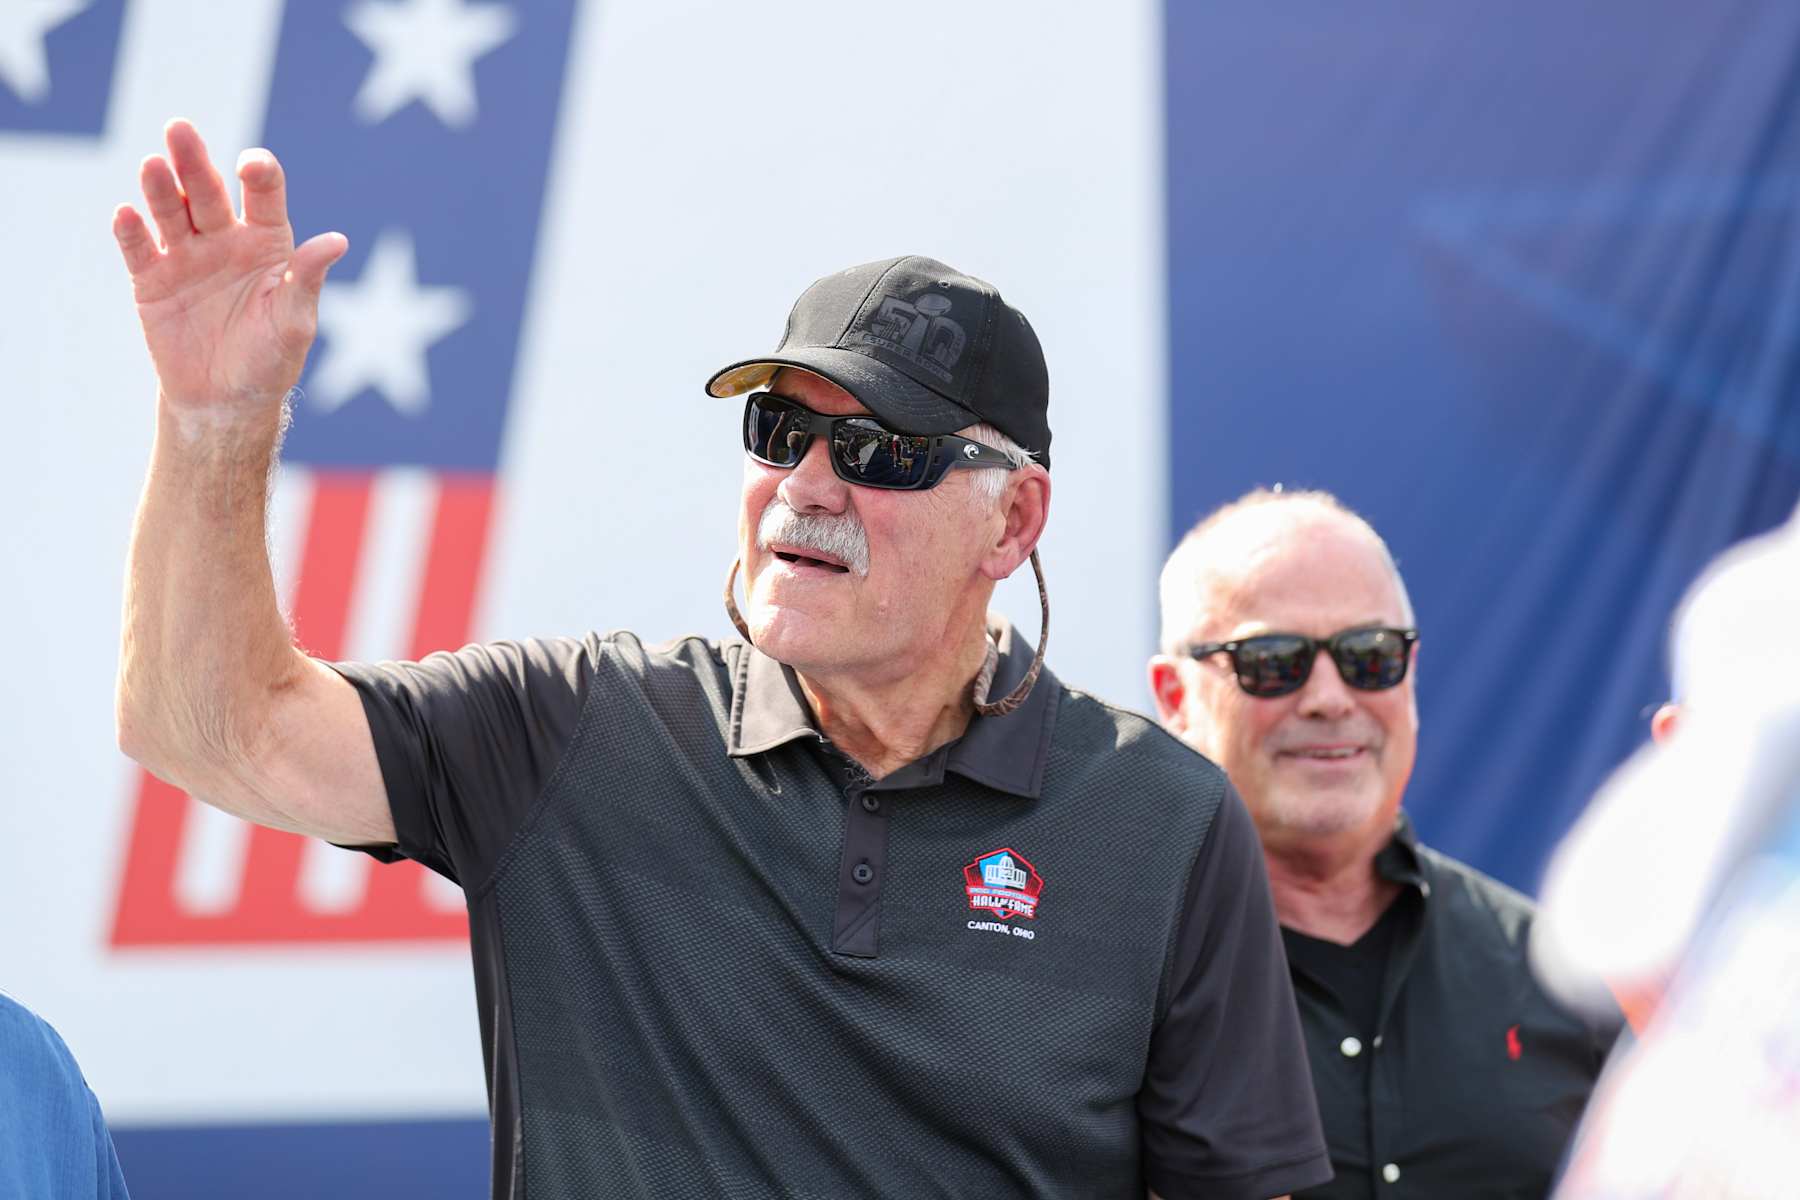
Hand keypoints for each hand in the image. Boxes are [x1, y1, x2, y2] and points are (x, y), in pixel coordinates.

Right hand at [114, 119, 347, 426]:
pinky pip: (139, 248)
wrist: (226, 400)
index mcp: (267, 243)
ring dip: (160, 188)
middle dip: (194, 162)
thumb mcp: (295, 322)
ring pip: (171, 211)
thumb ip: (307, 279)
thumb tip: (337, 240)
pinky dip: (131, 230)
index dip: (259, 177)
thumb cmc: (271, 359)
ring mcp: (186, 255)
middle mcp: (225, 239)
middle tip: (179, 129)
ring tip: (152, 164)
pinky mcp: (152, 278)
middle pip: (209, 192)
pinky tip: (126, 213)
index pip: (265, 198)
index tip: (252, 165)